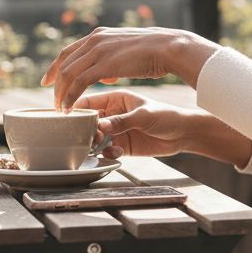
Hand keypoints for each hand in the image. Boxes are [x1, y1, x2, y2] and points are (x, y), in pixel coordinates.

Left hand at [41, 26, 218, 110]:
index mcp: (98, 36)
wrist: (168, 48)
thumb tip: (107, 74)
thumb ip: (112, 61)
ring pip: (68, 74)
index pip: (68, 51)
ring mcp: (98, 51)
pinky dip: (71, 97)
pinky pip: (79, 83)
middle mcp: (94, 41)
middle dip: (54, 83)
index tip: (48, 80)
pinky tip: (70, 109)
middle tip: (52, 100)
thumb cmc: (154, 52)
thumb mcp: (127, 52)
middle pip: (64, 63)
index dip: (55, 67)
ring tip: (61, 109)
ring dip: (61, 93)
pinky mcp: (103, 65)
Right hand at [75, 90, 201, 158]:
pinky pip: (106, 151)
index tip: (68, 119)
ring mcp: (116, 130)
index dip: (76, 110)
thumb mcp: (144, 116)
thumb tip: (101, 125)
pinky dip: (107, 153)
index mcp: (115, 99)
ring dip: (94, 144)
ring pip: (95, 138)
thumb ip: (123, 121)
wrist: (183, 134)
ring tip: (102, 146)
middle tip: (89, 137)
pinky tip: (117, 152)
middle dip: (84, 131)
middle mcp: (112, 114)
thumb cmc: (167, 116)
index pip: (89, 102)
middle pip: (88, 122)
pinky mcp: (122, 145)